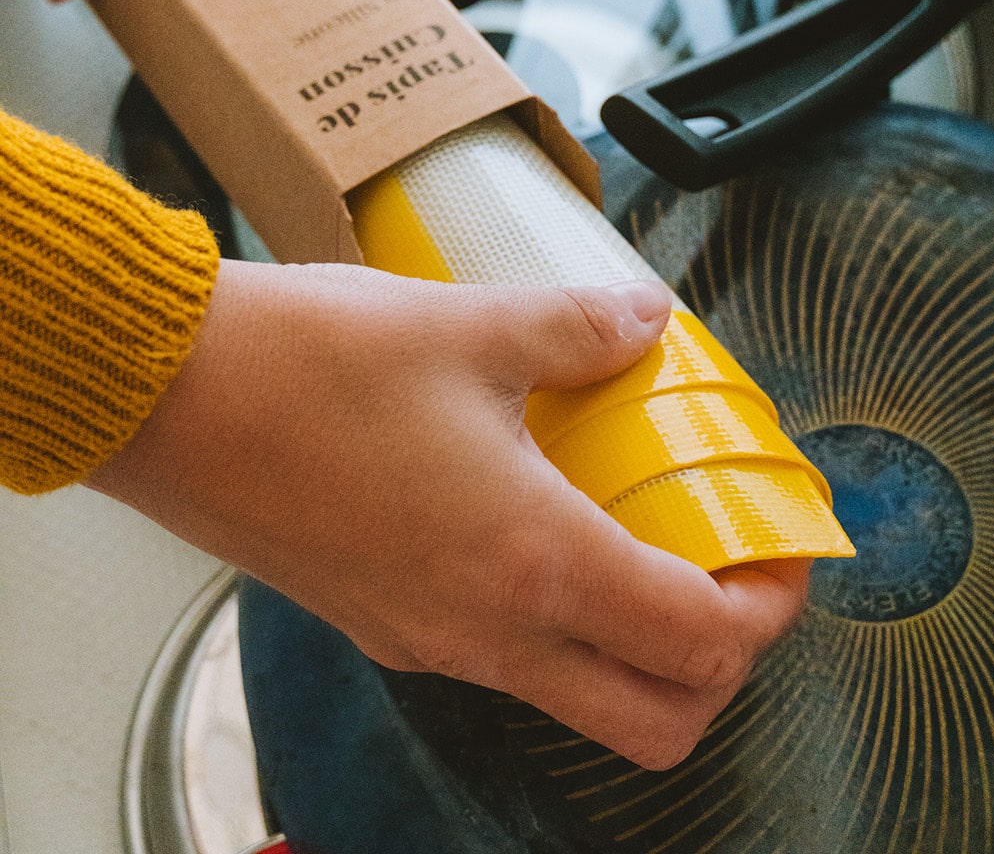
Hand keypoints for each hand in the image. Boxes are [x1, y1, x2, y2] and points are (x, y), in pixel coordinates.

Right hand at [88, 262, 808, 768]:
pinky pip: (502, 656)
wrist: (167, 397)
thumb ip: (581, 327)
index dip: (768, 606)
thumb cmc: (307, 364)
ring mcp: (426, 639)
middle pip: (655, 720)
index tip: (779, 549)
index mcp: (529, 559)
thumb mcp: (471, 325)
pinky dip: (554, 615)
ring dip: (634, 639)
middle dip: (718, 665)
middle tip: (726, 568)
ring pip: (577, 696)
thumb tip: (647, 319)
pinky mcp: (380, 620)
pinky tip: (537, 510)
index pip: (698, 643)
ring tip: (637, 528)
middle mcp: (484, 628)